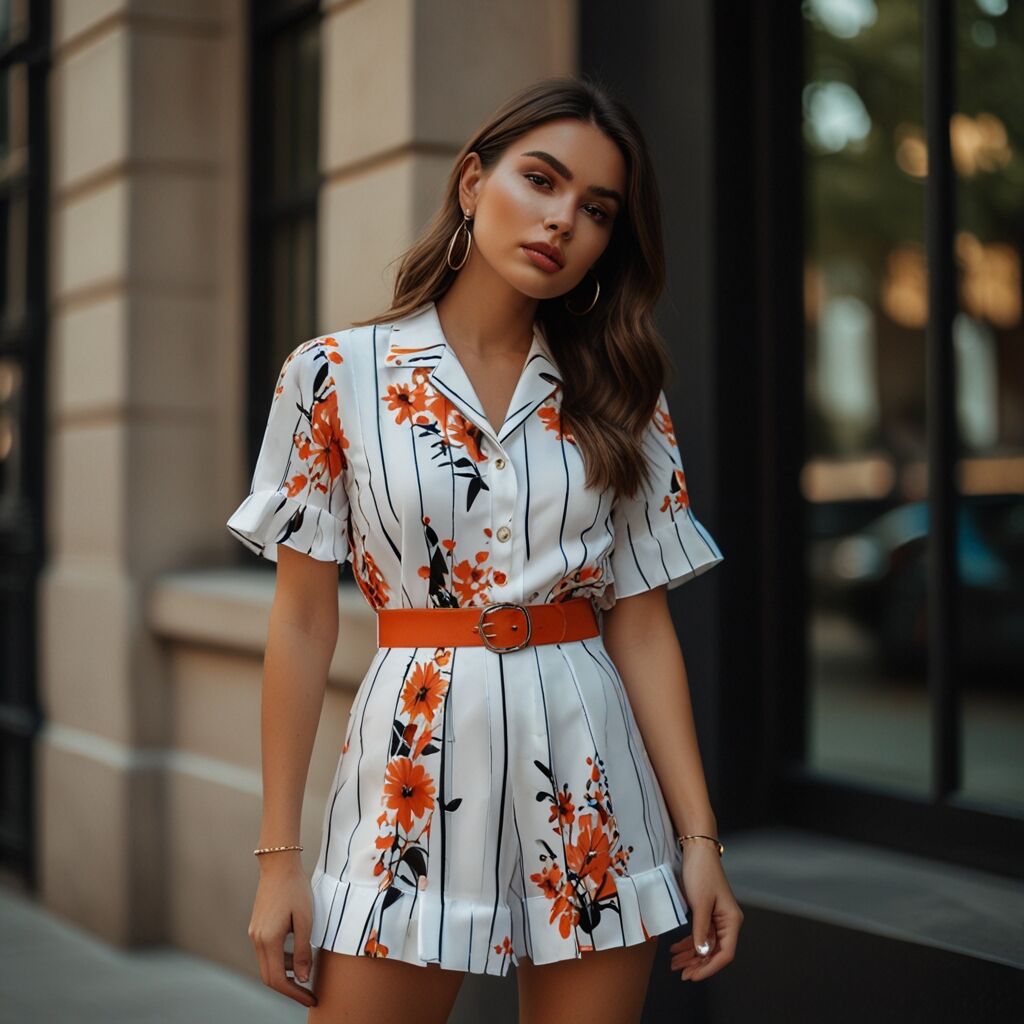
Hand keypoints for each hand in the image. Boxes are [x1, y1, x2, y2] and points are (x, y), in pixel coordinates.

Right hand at [248, 855, 318, 1007]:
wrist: (279, 865)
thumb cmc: (295, 889)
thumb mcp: (305, 920)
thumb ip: (303, 950)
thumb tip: (303, 978)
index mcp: (268, 939)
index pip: (279, 979)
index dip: (295, 993)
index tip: (311, 999)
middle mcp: (257, 940)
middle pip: (270, 977)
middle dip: (290, 988)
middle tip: (309, 993)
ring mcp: (255, 934)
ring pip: (269, 965)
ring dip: (287, 972)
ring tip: (309, 970)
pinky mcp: (257, 928)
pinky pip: (268, 952)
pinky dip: (282, 959)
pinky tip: (298, 954)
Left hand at [669, 842, 743, 981]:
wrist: (697, 850)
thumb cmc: (701, 873)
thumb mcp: (700, 903)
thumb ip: (701, 930)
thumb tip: (701, 953)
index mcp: (731, 920)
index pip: (725, 953)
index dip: (709, 967)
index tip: (693, 975)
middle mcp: (727, 922)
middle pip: (714, 952)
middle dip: (697, 964)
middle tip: (680, 973)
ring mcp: (717, 918)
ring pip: (705, 945)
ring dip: (691, 956)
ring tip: (675, 964)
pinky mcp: (707, 913)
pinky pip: (700, 934)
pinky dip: (689, 943)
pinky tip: (676, 949)